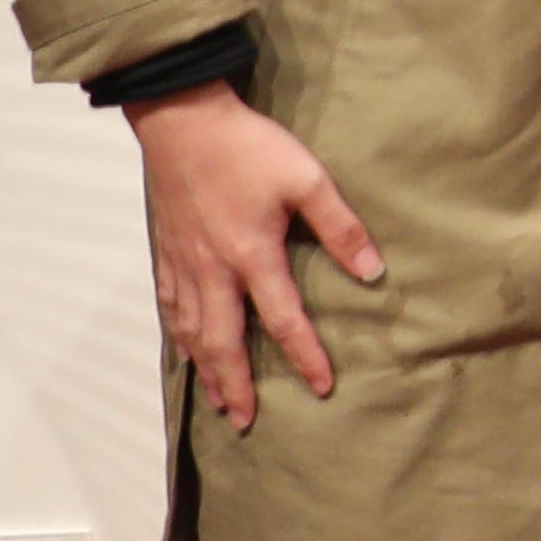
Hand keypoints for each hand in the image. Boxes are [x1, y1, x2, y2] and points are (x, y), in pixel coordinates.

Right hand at [129, 86, 374, 437]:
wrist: (182, 120)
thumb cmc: (248, 147)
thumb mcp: (308, 180)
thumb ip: (341, 227)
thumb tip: (373, 270)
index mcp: (252, 256)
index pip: (284, 320)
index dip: (305, 357)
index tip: (322, 387)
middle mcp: (213, 269)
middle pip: (225, 341)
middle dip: (238, 384)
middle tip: (247, 420)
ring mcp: (184, 262)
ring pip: (192, 330)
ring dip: (206, 368)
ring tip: (219, 398)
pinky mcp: (166, 249)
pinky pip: (169, 304)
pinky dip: (178, 334)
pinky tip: (185, 347)